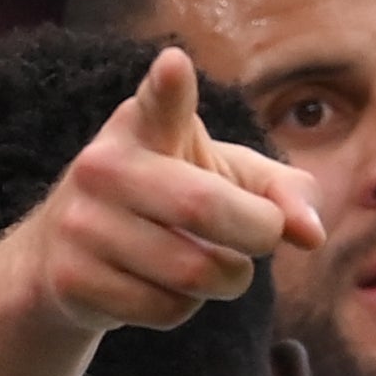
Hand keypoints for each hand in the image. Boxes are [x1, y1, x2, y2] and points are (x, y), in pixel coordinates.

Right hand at [12, 47, 322, 333]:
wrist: (64, 254)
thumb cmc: (166, 203)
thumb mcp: (224, 178)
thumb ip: (280, 193)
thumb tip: (311, 234)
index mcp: (142, 126)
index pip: (159, 102)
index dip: (168, 87)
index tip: (175, 66)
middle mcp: (103, 166)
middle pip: (203, 208)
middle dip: (256, 232)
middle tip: (263, 236)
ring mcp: (81, 225)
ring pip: (193, 271)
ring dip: (226, 279)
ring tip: (211, 264)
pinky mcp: (71, 280)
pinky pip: (166, 309)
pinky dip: (185, 307)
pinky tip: (163, 286)